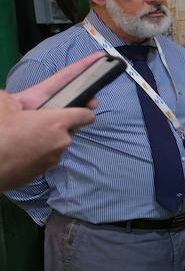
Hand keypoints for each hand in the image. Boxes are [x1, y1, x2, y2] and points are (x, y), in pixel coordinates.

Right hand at [0, 53, 102, 190]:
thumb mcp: (2, 104)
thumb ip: (13, 98)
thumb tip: (13, 99)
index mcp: (57, 122)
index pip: (85, 114)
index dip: (86, 108)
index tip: (89, 102)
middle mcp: (61, 141)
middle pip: (70, 128)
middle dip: (62, 121)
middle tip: (46, 116)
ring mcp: (53, 158)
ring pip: (56, 143)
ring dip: (47, 136)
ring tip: (25, 132)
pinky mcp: (42, 171)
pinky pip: (45, 156)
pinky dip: (37, 150)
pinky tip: (21, 146)